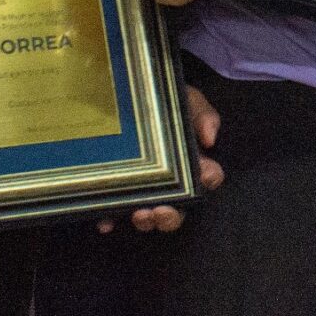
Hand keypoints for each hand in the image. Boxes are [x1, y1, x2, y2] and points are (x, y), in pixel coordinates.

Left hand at [104, 83, 225, 233]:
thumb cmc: (162, 100)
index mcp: (192, 162)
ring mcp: (141, 188)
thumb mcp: (186, 99)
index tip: (204, 176)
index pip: (209, 176)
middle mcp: (169, 182)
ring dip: (146, 222)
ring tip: (139, 214)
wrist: (127, 93)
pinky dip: (110, 219)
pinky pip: (113, 211)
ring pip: (148, 217)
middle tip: (161, 211)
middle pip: (178, 210)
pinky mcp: (115, 190)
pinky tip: (105, 221)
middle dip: (171, 217)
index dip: (209, 179)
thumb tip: (209, 139)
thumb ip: (202, 114)